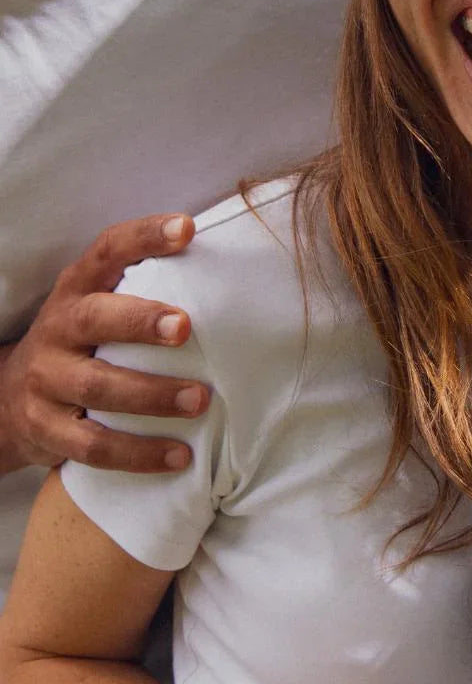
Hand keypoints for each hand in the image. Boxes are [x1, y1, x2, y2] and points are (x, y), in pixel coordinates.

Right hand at [0, 214, 208, 474]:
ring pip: (97, 388)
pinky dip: (139, 453)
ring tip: (201, 400)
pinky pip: (93, 447)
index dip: (145, 237)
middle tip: (186, 327)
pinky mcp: (46, 430)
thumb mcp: (101, 304)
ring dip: (151, 396)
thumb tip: (236, 270)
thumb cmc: (86, 341)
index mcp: (78, 289)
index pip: (108, 250)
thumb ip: (148, 285)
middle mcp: (58, 329)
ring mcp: (46, 382)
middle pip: (93, 319)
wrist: (6, 399)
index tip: (188, 228)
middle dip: (139, 321)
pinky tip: (181, 456)